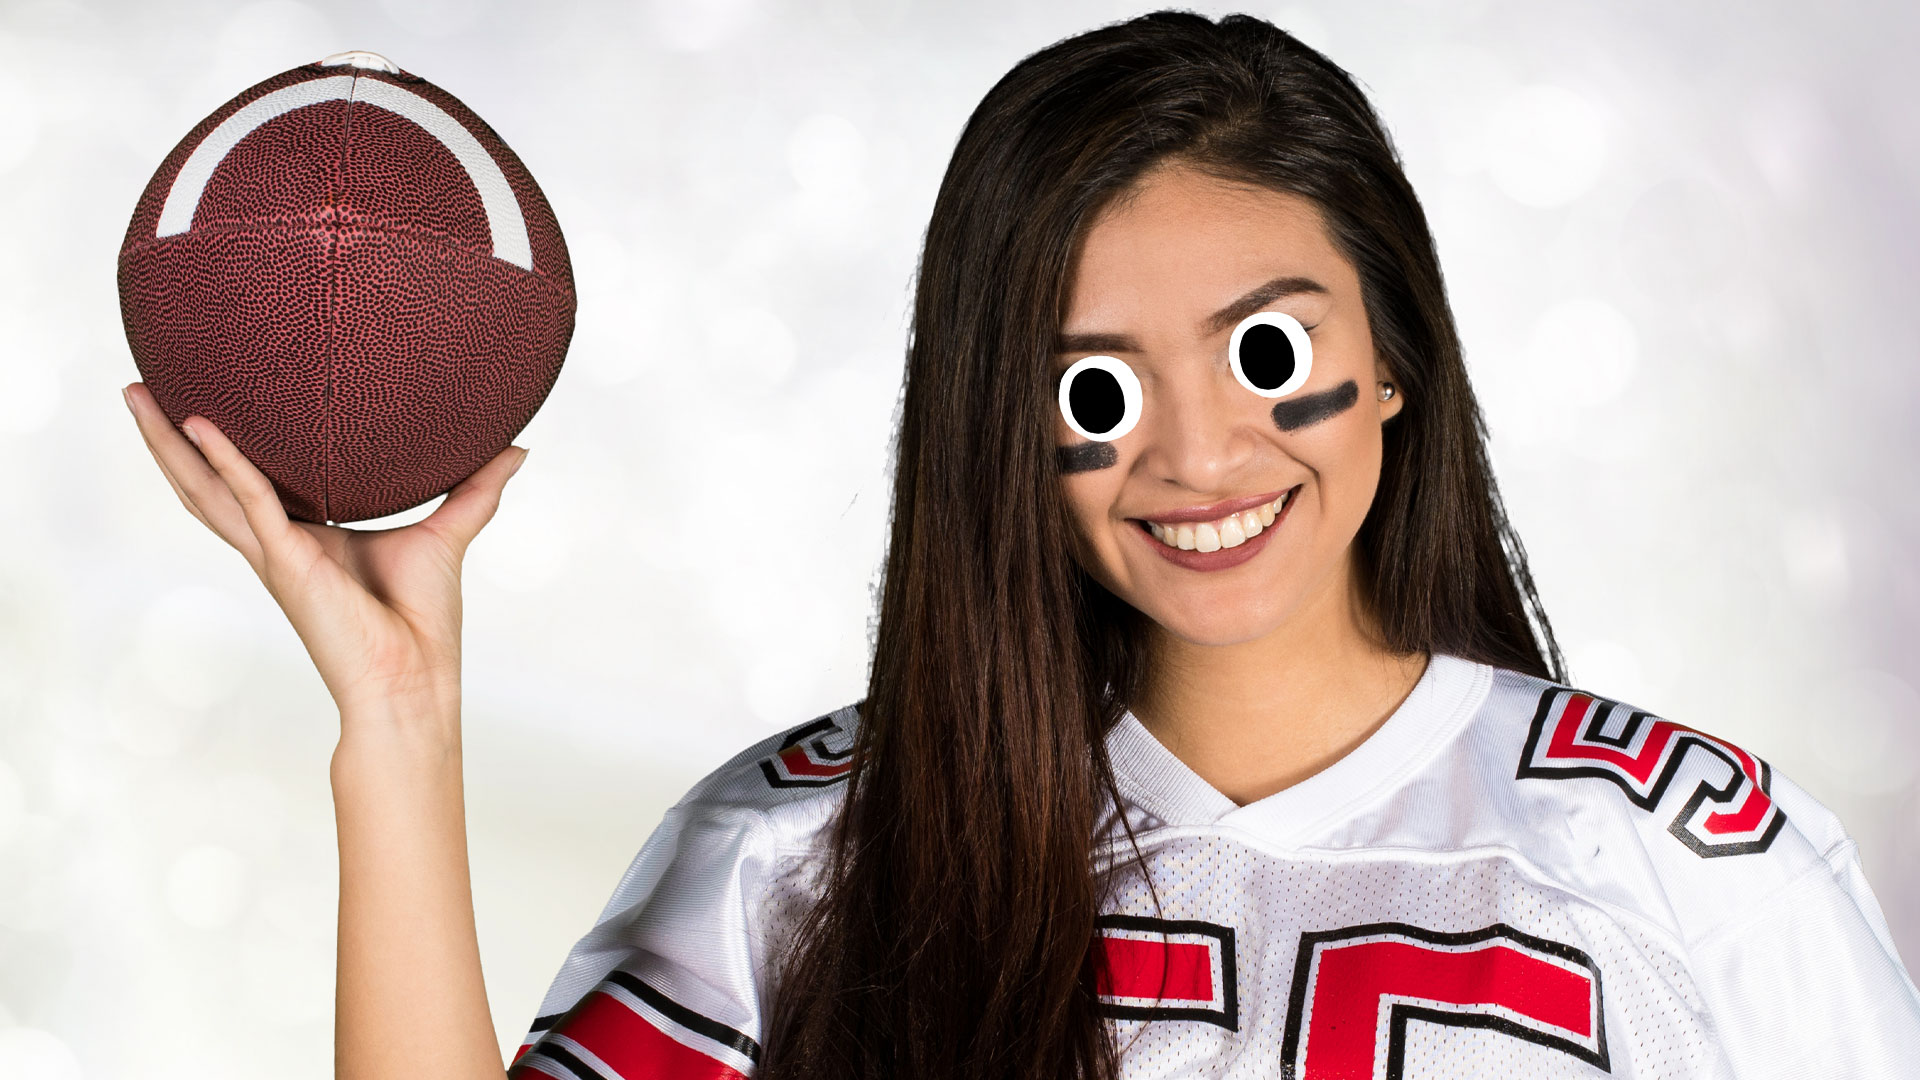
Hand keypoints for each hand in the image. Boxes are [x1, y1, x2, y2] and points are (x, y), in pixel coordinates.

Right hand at [123, 381, 528, 724]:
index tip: (200, 396)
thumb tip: (516, 448)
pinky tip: (202, 427)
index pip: (248, 481)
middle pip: (204, 481)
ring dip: (167, 445)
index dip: (219, 445)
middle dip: (165, 437)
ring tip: (137, 396)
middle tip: (137, 386)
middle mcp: (278, 542)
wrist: (416, 680)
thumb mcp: (449, 534)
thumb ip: (476, 489)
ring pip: (204, 490)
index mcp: (305, 536)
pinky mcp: (288, 563)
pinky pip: (250, 502)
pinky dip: (226, 464)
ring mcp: (276, 553)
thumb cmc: (423, 621)